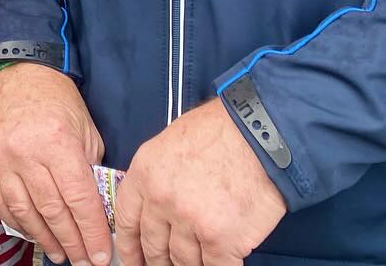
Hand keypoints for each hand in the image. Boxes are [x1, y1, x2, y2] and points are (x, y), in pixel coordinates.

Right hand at [0, 62, 111, 265]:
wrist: (18, 72)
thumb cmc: (58, 100)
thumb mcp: (86, 130)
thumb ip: (90, 169)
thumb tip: (97, 212)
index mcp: (57, 141)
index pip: (79, 199)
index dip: (91, 232)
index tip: (101, 255)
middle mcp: (25, 150)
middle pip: (52, 210)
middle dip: (71, 241)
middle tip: (83, 259)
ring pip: (23, 211)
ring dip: (43, 237)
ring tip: (59, 253)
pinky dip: (14, 220)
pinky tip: (30, 231)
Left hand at [114, 98, 285, 265]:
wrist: (259, 135)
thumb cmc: (220, 132)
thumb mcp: (169, 143)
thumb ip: (157, 177)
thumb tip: (154, 204)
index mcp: (145, 174)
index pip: (126, 219)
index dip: (128, 245)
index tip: (132, 259)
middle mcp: (162, 201)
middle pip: (153, 245)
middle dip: (158, 261)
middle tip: (164, 265)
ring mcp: (191, 223)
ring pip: (183, 261)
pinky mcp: (222, 240)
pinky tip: (219, 264)